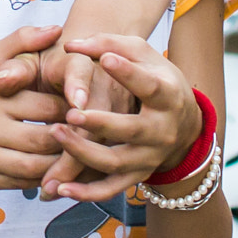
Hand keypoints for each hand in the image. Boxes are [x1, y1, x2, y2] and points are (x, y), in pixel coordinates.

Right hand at [0, 24, 69, 191]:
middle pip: (46, 138)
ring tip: (77, 151)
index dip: (72, 108)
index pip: (47, 105)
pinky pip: (25, 184)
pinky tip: (56, 167)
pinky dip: (46, 177)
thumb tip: (56, 30)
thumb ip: (22, 41)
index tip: (84, 107)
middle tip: (89, 133)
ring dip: (63, 161)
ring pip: (39, 166)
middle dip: (73, 138)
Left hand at [41, 33, 201, 201]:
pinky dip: (85, 194)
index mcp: (166, 96)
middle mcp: (161, 130)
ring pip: (114, 162)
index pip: (149, 85)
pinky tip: (60, 189)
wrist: (182, 121)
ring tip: (56, 133)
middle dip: (100, 122)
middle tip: (72, 112)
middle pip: (130, 130)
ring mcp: (148, 157)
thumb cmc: (153, 78)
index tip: (105, 59)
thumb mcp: (140, 54)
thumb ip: (108, 44)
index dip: (129, 73)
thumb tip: (71, 45)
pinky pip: (109, 190)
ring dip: (83, 152)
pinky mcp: (135, 175)